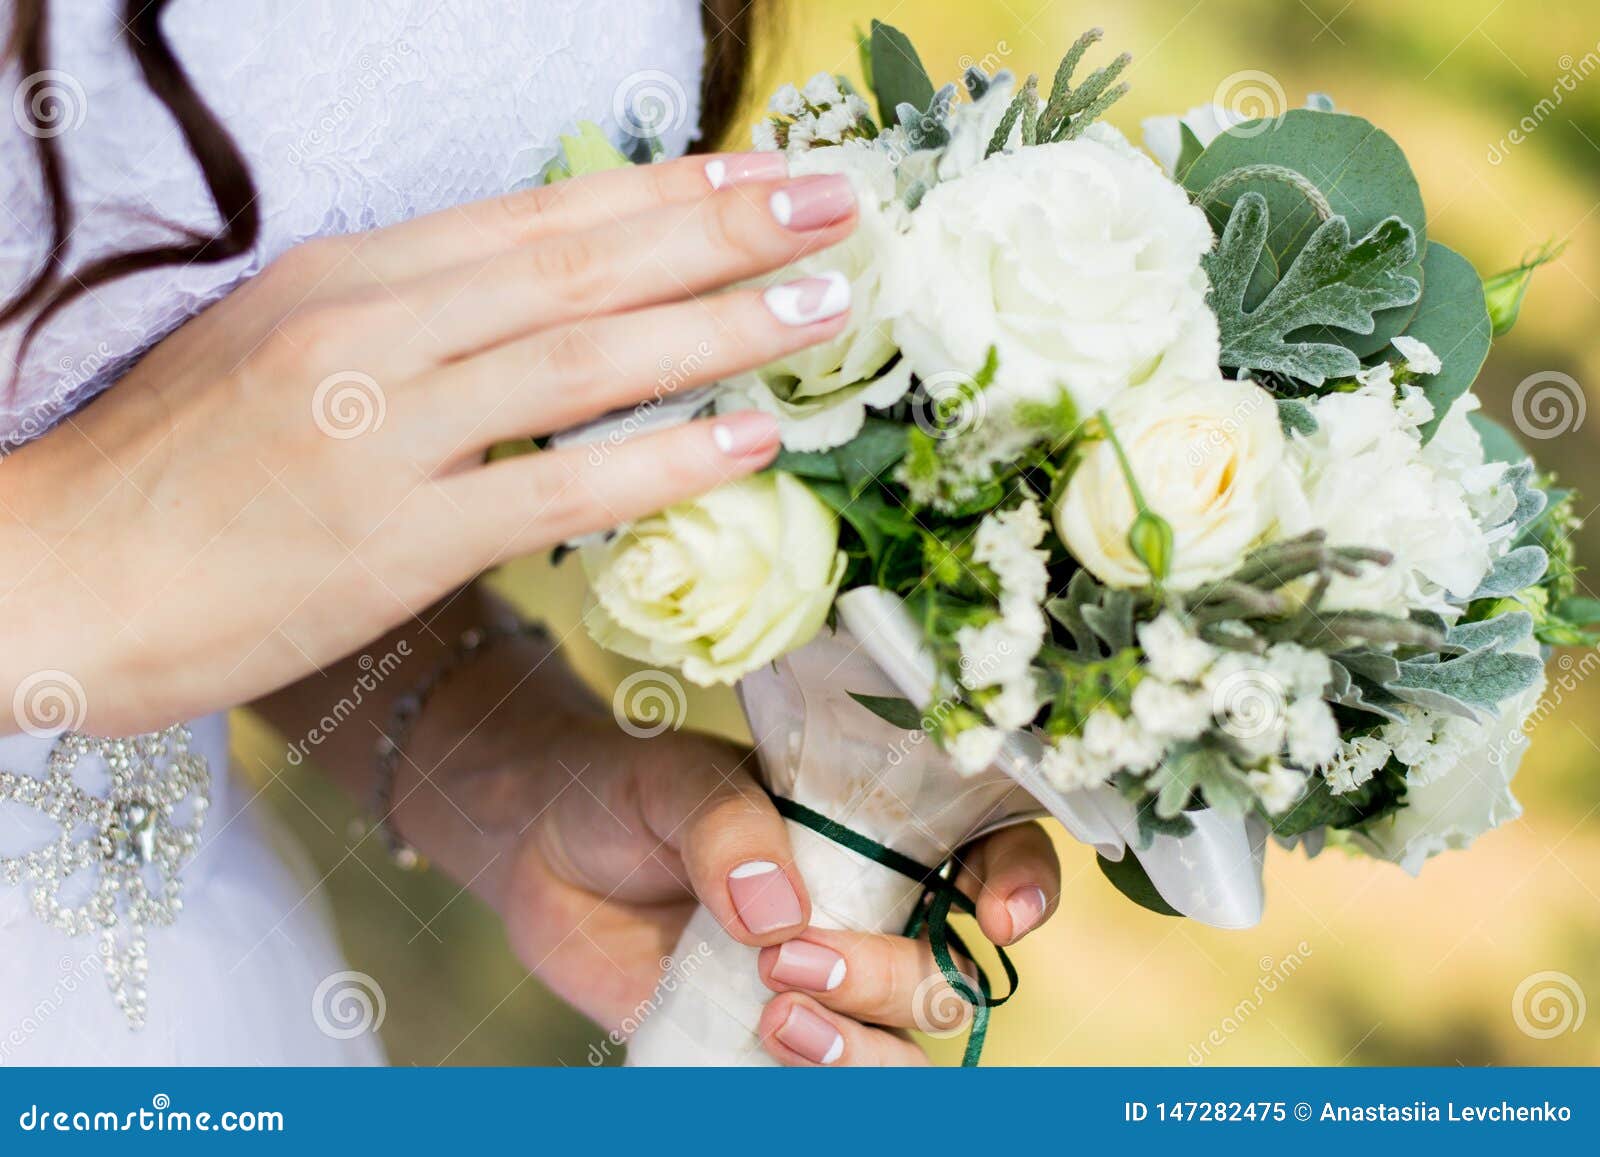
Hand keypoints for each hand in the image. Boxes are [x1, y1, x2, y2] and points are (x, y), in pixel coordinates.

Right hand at [0, 152, 857, 735]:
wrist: (54, 576)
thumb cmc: (171, 473)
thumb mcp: (282, 352)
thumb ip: (406, 324)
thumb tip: (529, 313)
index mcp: (352, 277)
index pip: (540, 216)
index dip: (663, 192)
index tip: (758, 173)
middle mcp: (375, 330)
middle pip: (584, 264)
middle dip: (725, 231)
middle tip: (838, 205)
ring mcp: (383, 430)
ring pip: (587, 359)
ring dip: (722, 326)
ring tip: (827, 306)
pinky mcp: (391, 540)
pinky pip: (557, 487)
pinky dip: (664, 459)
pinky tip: (753, 440)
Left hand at [497, 719, 1061, 1065]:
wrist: (540, 849)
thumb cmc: (626, 793)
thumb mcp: (672, 781)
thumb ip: (726, 828)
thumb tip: (775, 910)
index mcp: (875, 830)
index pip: (990, 853)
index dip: (1020, 885)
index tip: (996, 917)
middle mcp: (865, 911)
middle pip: (942, 971)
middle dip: (890, 977)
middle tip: (789, 958)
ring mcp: (818, 983)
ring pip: (899, 1045)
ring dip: (859, 1048)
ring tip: (774, 1017)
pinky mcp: (760, 1038)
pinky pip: (820, 1086)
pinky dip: (815, 1089)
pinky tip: (761, 1056)